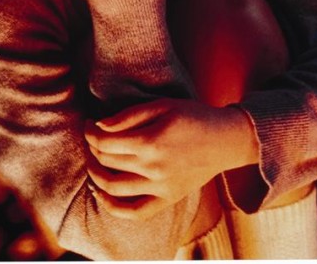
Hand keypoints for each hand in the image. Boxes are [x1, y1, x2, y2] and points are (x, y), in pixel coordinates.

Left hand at [82, 98, 258, 219]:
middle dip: (92, 148)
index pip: (104, 141)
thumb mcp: (162, 106)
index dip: (90, 132)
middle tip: (93, 138)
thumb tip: (99, 126)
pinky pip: (135, 212)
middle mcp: (154, 168)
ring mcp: (161, 187)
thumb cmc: (194, 117)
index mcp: (151, 142)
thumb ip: (128, 116)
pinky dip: (113, 207)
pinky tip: (101, 194)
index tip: (89, 124)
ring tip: (94, 162)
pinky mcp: (168, 199)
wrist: (227, 140)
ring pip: (113, 187)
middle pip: (106, 161)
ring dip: (95, 175)